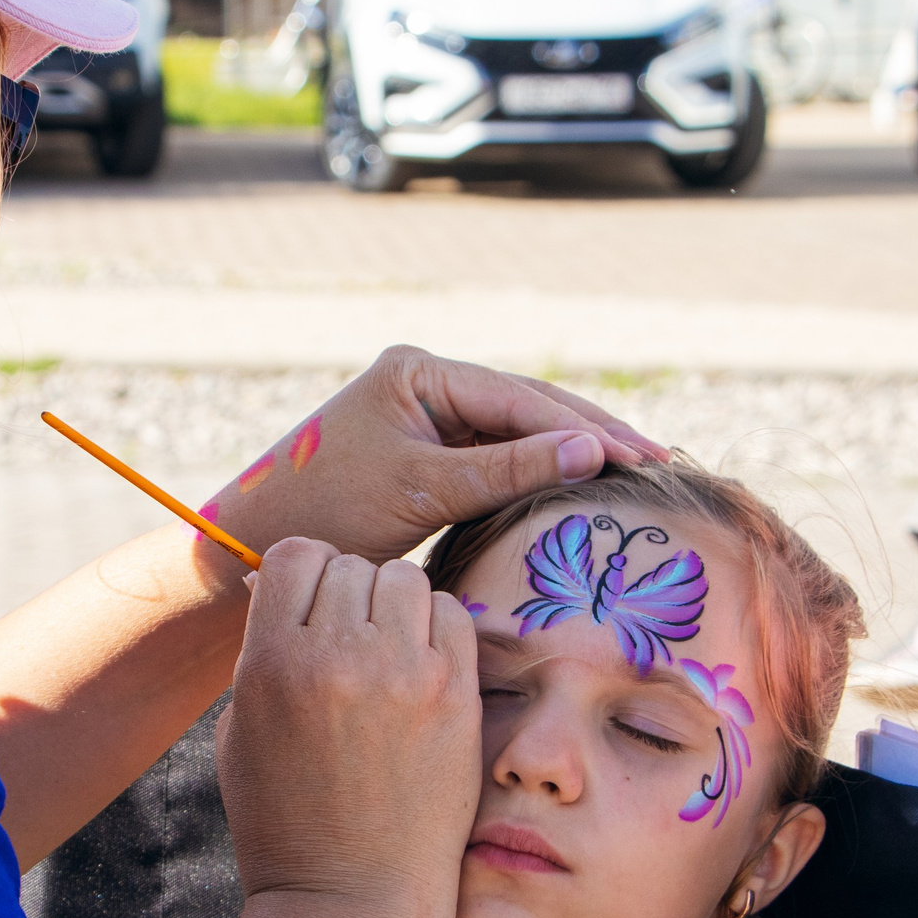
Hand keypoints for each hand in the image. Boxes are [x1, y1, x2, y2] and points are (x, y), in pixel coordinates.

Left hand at [196, 346, 661, 567]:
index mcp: (419, 371)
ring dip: (573, 453)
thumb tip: (592, 449)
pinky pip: (499, 459)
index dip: (585, 427)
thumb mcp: (420, 490)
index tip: (640, 456)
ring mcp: (430, 418)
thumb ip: (505, 470)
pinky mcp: (431, 456)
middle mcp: (427, 383)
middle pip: (528, 406)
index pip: (520, 396)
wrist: (258, 546)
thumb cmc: (326, 512)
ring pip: (519, 433)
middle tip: (659, 462)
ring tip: (639, 472)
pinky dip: (541, 475)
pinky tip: (585, 488)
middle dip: (592, 433)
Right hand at [217, 540, 481, 915]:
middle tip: (349, 642)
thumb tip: (275, 586)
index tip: (309, 607)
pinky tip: (422, 670)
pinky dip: (436, 630)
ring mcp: (404, 674)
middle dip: (347, 594)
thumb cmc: (286, 821)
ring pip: (405, 578)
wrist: (351, 899)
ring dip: (394, 606)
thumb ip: (260, 653)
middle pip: (351, 564)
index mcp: (271, 663)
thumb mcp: (241, 732)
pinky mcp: (455, 696)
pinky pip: (452, 614)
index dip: (301, 576)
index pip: (294, 555)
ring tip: (386, 655)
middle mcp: (337, 657)